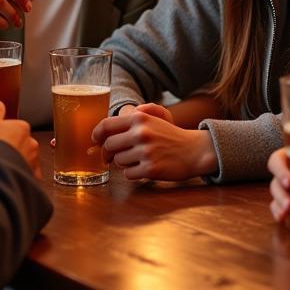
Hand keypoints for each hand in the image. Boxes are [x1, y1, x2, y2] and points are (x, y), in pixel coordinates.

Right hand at [0, 100, 40, 177]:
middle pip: (22, 144)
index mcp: (22, 128)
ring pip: (25, 160)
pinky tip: (8, 176)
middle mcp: (31, 144)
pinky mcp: (30, 179)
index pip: (16, 127)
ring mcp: (32, 162)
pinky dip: (19, 176)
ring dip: (16, 162)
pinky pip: (27, 176)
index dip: (5, 134)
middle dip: (13, 148)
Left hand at [92, 105, 215, 180]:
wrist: (194, 150)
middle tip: (110, 157)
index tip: (95, 140)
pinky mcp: (150, 169)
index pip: (106, 125)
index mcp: (140, 119)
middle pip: (109, 146)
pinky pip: (128, 174)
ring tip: (137, 159)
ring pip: (118, 161)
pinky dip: (133, 173)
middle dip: (107, 153)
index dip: (96, 134)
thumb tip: (109, 125)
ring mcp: (146, 152)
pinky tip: (143, 168)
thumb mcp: (156, 116)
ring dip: (124, 163)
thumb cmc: (171, 135)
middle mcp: (141, 133)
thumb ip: (135, 115)